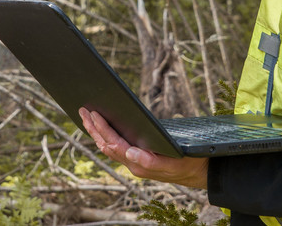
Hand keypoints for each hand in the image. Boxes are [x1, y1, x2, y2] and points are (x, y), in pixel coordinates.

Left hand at [79, 108, 208, 188]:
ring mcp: (134, 163)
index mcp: (139, 164)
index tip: (94, 114)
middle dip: (93, 128)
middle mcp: (133, 164)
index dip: (103, 129)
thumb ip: (150, 161)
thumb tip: (129, 153)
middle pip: (106, 145)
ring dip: (96, 132)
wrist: (199, 172)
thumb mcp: (173, 162)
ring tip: (86, 116)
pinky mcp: (137, 160)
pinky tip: (102, 129)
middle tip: (83, 110)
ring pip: (109, 148)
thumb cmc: (188, 164)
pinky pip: (116, 149)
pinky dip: (106, 137)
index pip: (114, 144)